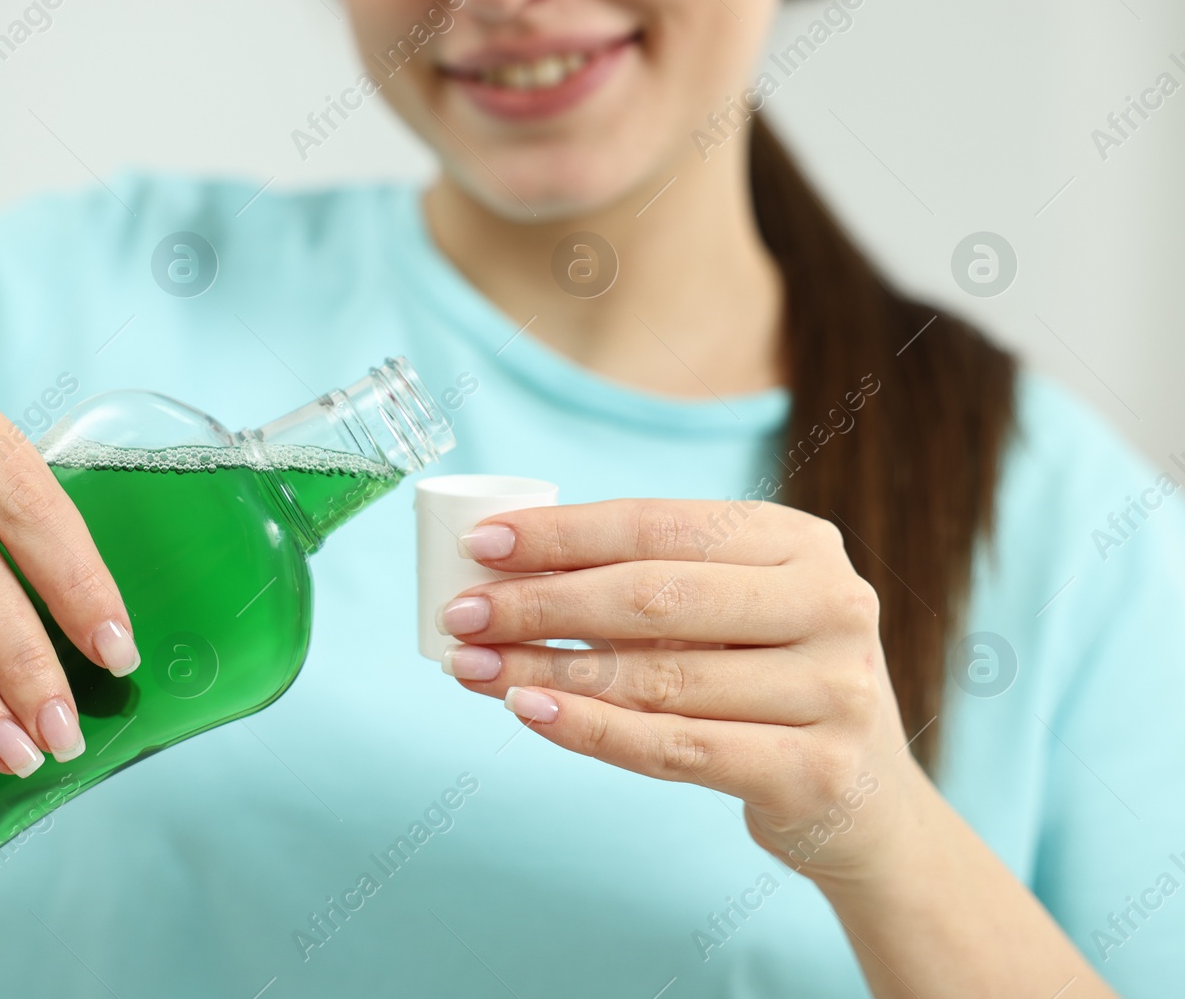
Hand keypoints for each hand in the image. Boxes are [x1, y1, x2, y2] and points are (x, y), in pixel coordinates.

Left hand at [437, 498, 926, 879]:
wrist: (867, 804)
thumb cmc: (769, 686)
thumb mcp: (732, 614)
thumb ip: (647, 584)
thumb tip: (506, 566)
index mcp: (801, 542)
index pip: (659, 523)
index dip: (563, 533)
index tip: (482, 544)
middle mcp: (830, 603)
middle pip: (652, 596)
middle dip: (540, 602)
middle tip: (461, 614)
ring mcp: (832, 690)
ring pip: (653, 677)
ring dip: (544, 670)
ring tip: (473, 667)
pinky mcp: (812, 771)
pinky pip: (673, 747)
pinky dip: (588, 729)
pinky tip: (527, 711)